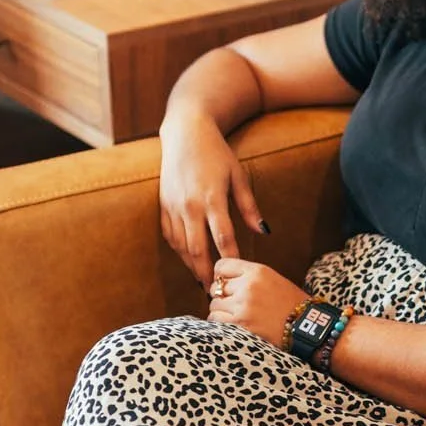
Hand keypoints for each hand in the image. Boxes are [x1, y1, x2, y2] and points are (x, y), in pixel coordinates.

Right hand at [159, 105, 268, 290]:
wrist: (185, 133)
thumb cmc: (216, 153)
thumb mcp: (238, 176)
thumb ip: (249, 207)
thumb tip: (263, 232)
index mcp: (211, 198)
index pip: (223, 238)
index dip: (231, 260)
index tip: (237, 278)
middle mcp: (189, 205)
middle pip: (197, 249)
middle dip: (206, 273)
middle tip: (216, 293)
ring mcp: (173, 206)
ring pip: (181, 246)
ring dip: (191, 266)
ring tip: (202, 282)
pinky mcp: (162, 205)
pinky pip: (169, 235)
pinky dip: (179, 251)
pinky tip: (188, 261)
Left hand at [207, 258, 308, 347]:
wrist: (307, 326)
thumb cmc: (292, 304)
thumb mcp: (272, 279)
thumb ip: (248, 276)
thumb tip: (222, 281)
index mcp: (257, 271)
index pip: (221, 266)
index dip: (221, 276)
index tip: (226, 285)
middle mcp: (248, 286)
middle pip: (216, 287)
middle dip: (222, 296)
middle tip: (235, 304)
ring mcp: (243, 306)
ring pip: (214, 304)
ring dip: (221, 311)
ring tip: (237, 315)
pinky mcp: (240, 324)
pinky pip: (215, 320)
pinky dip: (221, 323)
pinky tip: (234, 324)